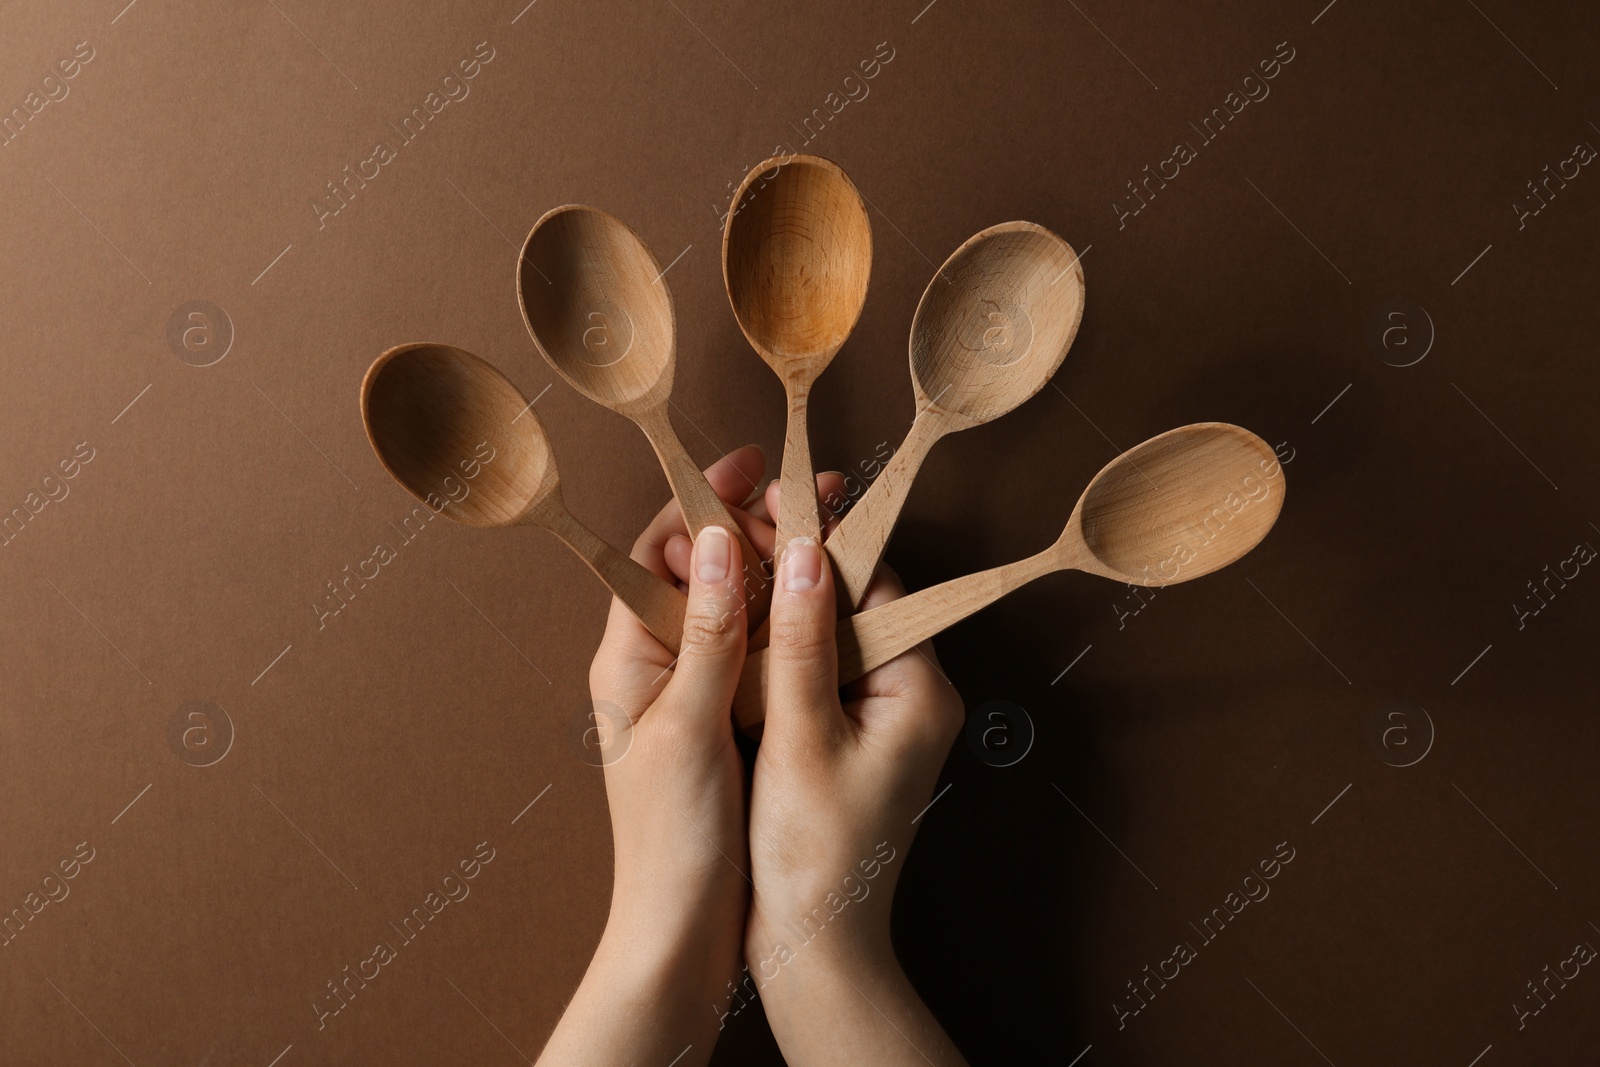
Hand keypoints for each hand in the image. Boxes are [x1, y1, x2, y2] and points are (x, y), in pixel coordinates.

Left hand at [538, 446, 768, 1066]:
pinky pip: (757, 657)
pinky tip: (829, 612)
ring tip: (834, 538)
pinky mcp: (728, 726)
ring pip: (735, 612)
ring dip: (778, 572)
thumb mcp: (688, 726)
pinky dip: (789, 626)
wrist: (681, 936)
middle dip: (755, 527)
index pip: (658, 550)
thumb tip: (715, 539)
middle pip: (702, 571)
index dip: (705, 501)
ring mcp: (694, 696)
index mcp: (627, 657)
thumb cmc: (672, 840)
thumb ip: (704, 632)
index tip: (757, 466)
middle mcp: (656, 667)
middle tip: (818, 497)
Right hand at [741, 482, 969, 1064]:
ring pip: (834, 634)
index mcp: (919, 690)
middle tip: (736, 523)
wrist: (817, 948)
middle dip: (798, 565)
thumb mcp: (801, 739)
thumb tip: (807, 551)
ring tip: (727, 563)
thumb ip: (803, 641)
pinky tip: (736, 629)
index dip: (820, 541)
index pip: (877, 585)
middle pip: (856, 602)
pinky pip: (820, 671)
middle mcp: (914, 696)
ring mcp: (885, 718)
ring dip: (784, 603)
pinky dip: (781, 648)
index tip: (768, 504)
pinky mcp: (853, 739)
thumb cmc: (812, 855)